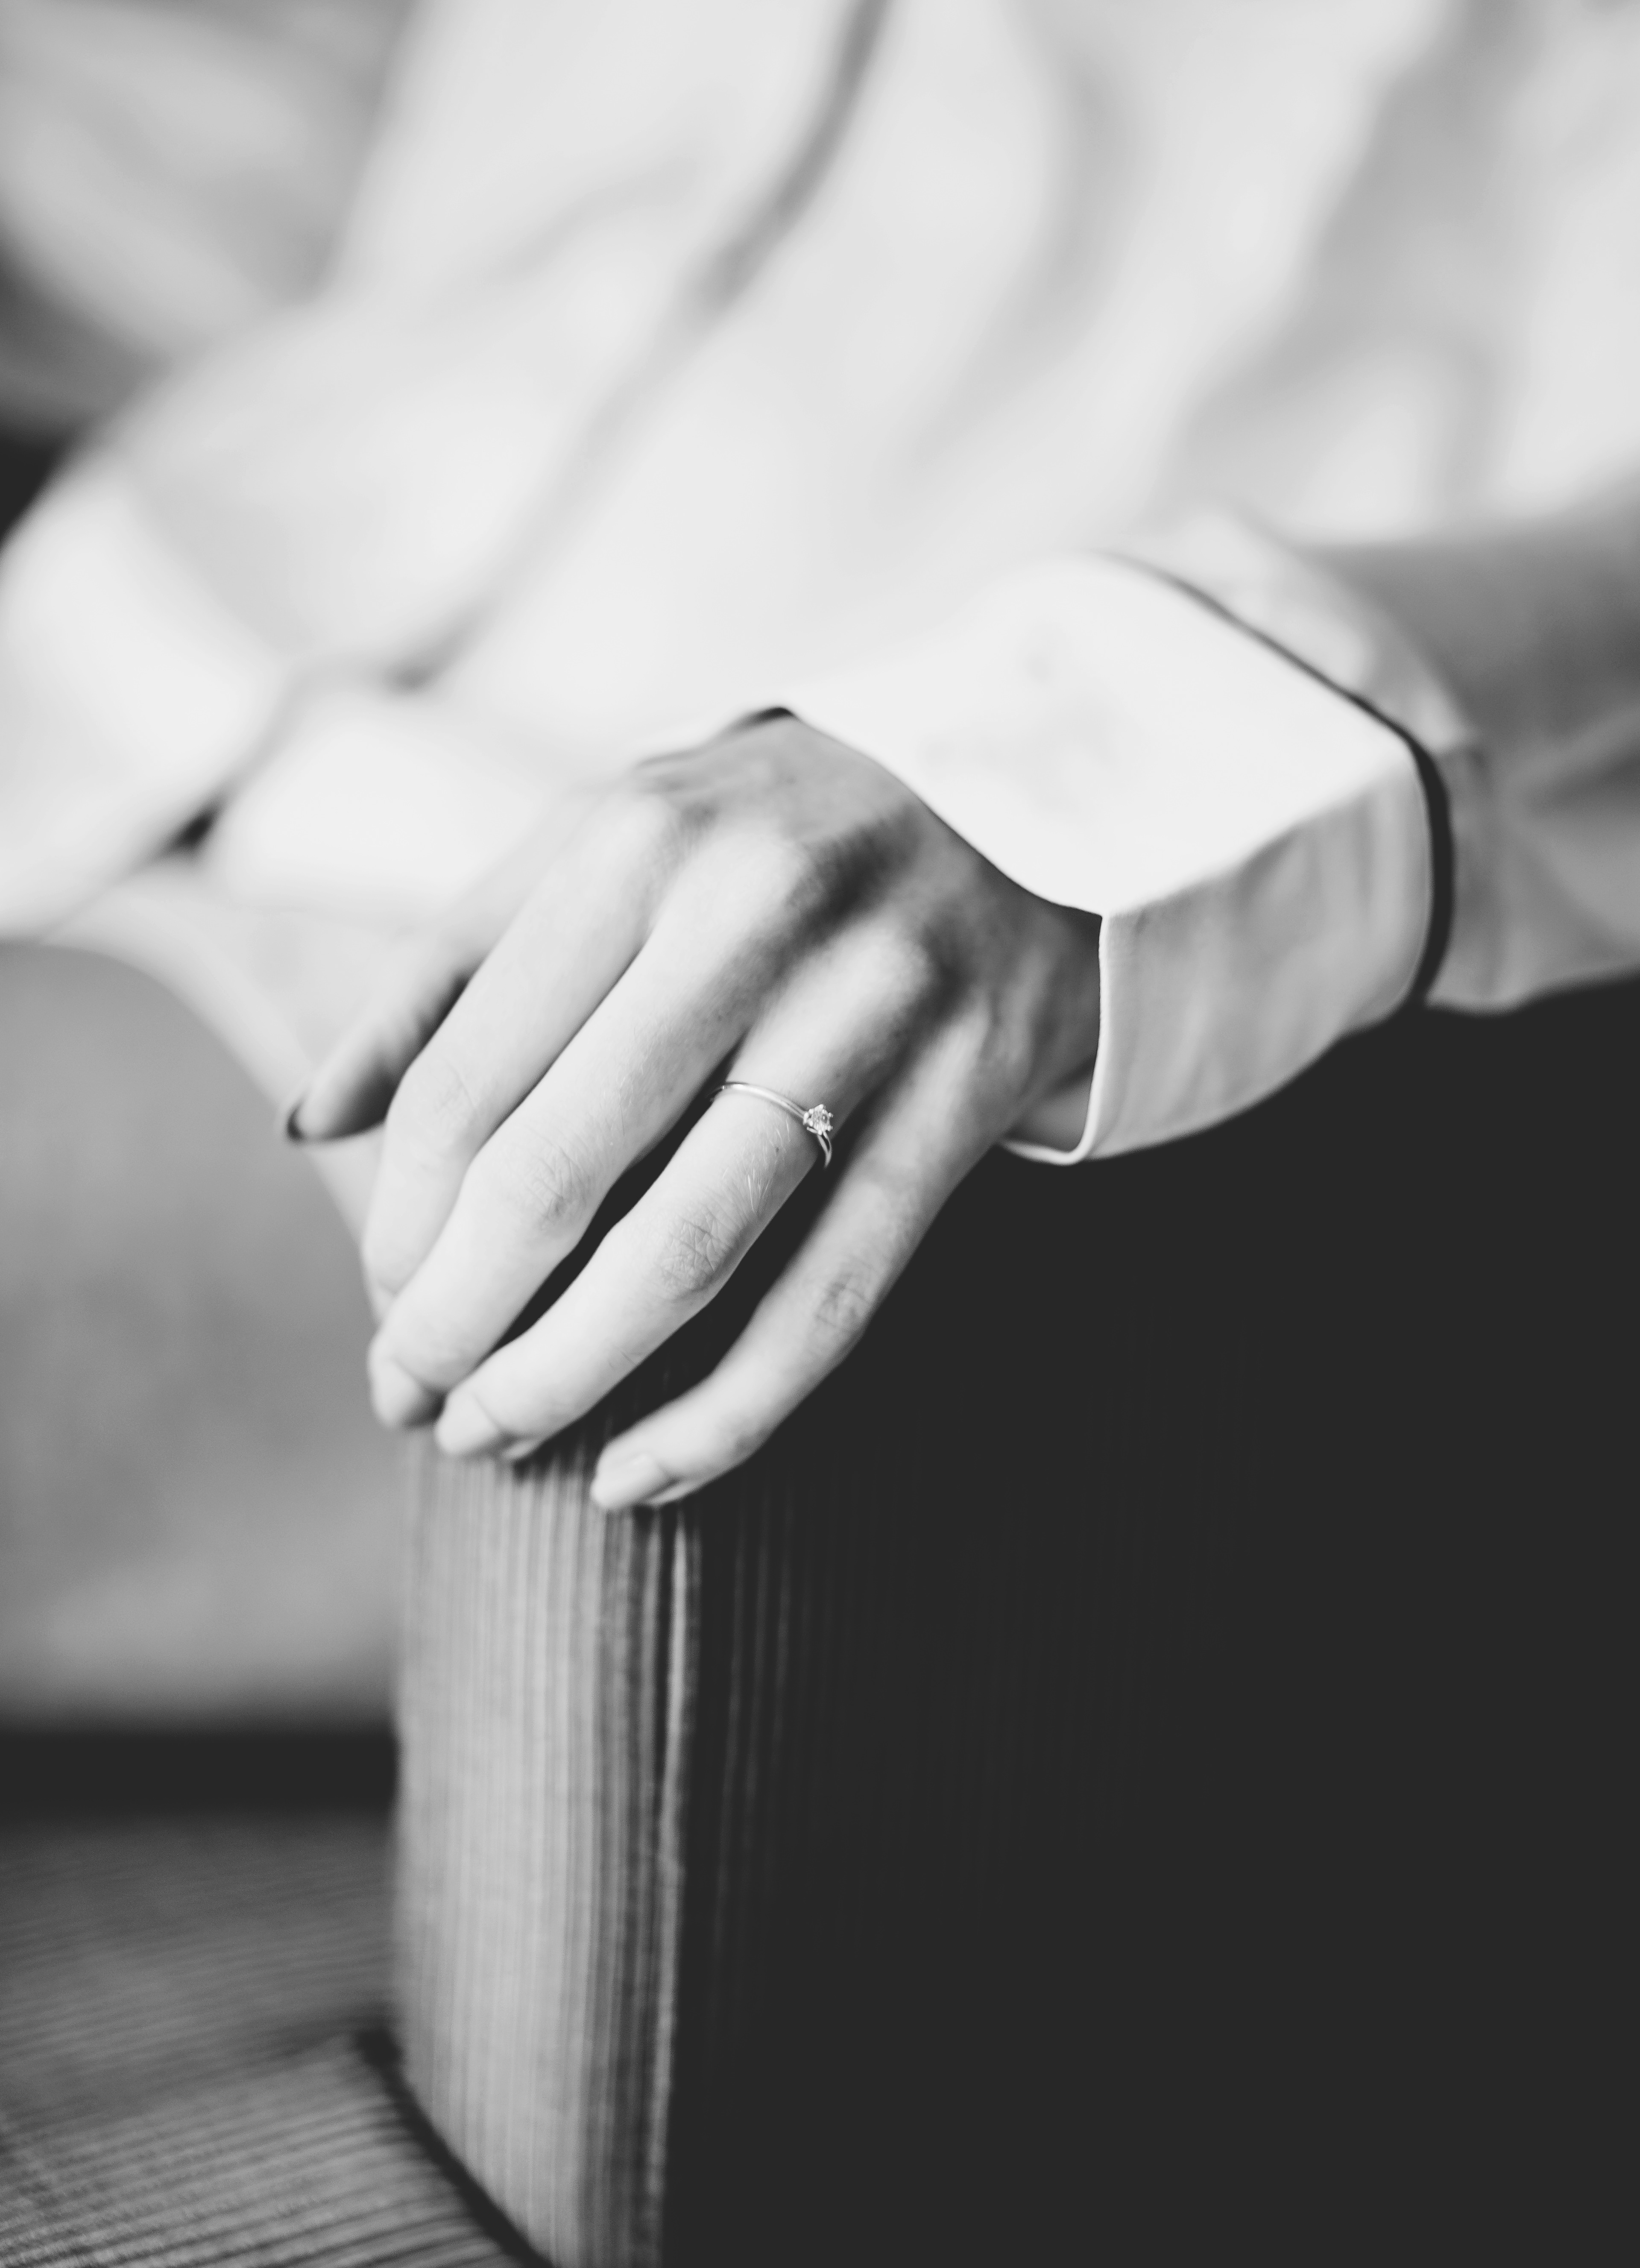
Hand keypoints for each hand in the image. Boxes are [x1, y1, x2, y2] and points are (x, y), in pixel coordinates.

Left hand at [294, 715, 1101, 1509]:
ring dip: (568, 1380)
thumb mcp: (600, 847)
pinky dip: (728, 1415)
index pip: (467, 1086)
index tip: (381, 1309)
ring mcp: (873, 1007)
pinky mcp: (968, 1093)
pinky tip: (641, 1476)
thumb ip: (449, 969)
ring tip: (495, 1439)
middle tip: (409, 1399)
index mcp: (633, 844)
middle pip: (557, 1177)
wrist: (1030, 791)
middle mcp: (751, 914)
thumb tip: (311, 1124)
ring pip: (690, 1254)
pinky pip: (832, 1299)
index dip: (400, 1228)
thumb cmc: (765, 839)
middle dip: (456, 1322)